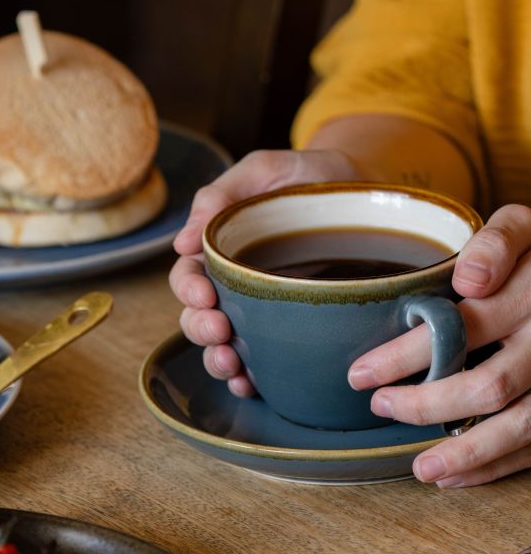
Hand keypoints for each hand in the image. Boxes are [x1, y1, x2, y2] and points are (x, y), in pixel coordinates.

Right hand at [169, 149, 358, 394]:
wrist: (371, 196)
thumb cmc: (313, 178)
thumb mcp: (268, 170)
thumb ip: (223, 194)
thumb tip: (183, 241)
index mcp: (221, 250)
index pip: (187, 275)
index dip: (187, 289)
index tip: (205, 293)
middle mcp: (235, 286)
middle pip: (197, 316)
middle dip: (200, 328)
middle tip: (220, 329)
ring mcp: (261, 312)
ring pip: (222, 346)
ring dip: (217, 360)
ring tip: (231, 363)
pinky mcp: (290, 333)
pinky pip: (262, 363)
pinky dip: (249, 379)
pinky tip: (251, 383)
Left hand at [347, 204, 530, 485]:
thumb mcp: (524, 228)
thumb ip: (497, 243)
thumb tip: (469, 279)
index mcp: (529, 294)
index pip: (462, 329)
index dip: (407, 356)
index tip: (360, 374)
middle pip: (489, 385)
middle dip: (428, 405)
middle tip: (381, 408)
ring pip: (520, 425)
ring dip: (467, 452)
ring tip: (421, 468)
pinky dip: (495, 465)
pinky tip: (455, 475)